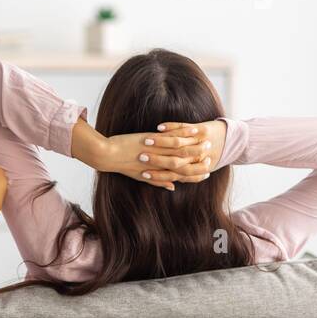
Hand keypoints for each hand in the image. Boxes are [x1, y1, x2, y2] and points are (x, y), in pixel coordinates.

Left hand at [90, 123, 219, 190]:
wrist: (105, 155)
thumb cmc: (121, 165)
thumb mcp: (141, 176)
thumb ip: (159, 181)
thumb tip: (173, 187)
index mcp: (158, 175)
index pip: (183, 177)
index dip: (197, 175)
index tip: (207, 171)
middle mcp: (159, 165)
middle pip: (187, 165)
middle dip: (200, 160)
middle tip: (211, 154)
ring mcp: (157, 154)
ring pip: (183, 151)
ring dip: (196, 146)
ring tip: (205, 140)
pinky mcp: (152, 141)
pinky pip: (173, 137)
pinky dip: (185, 134)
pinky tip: (193, 130)